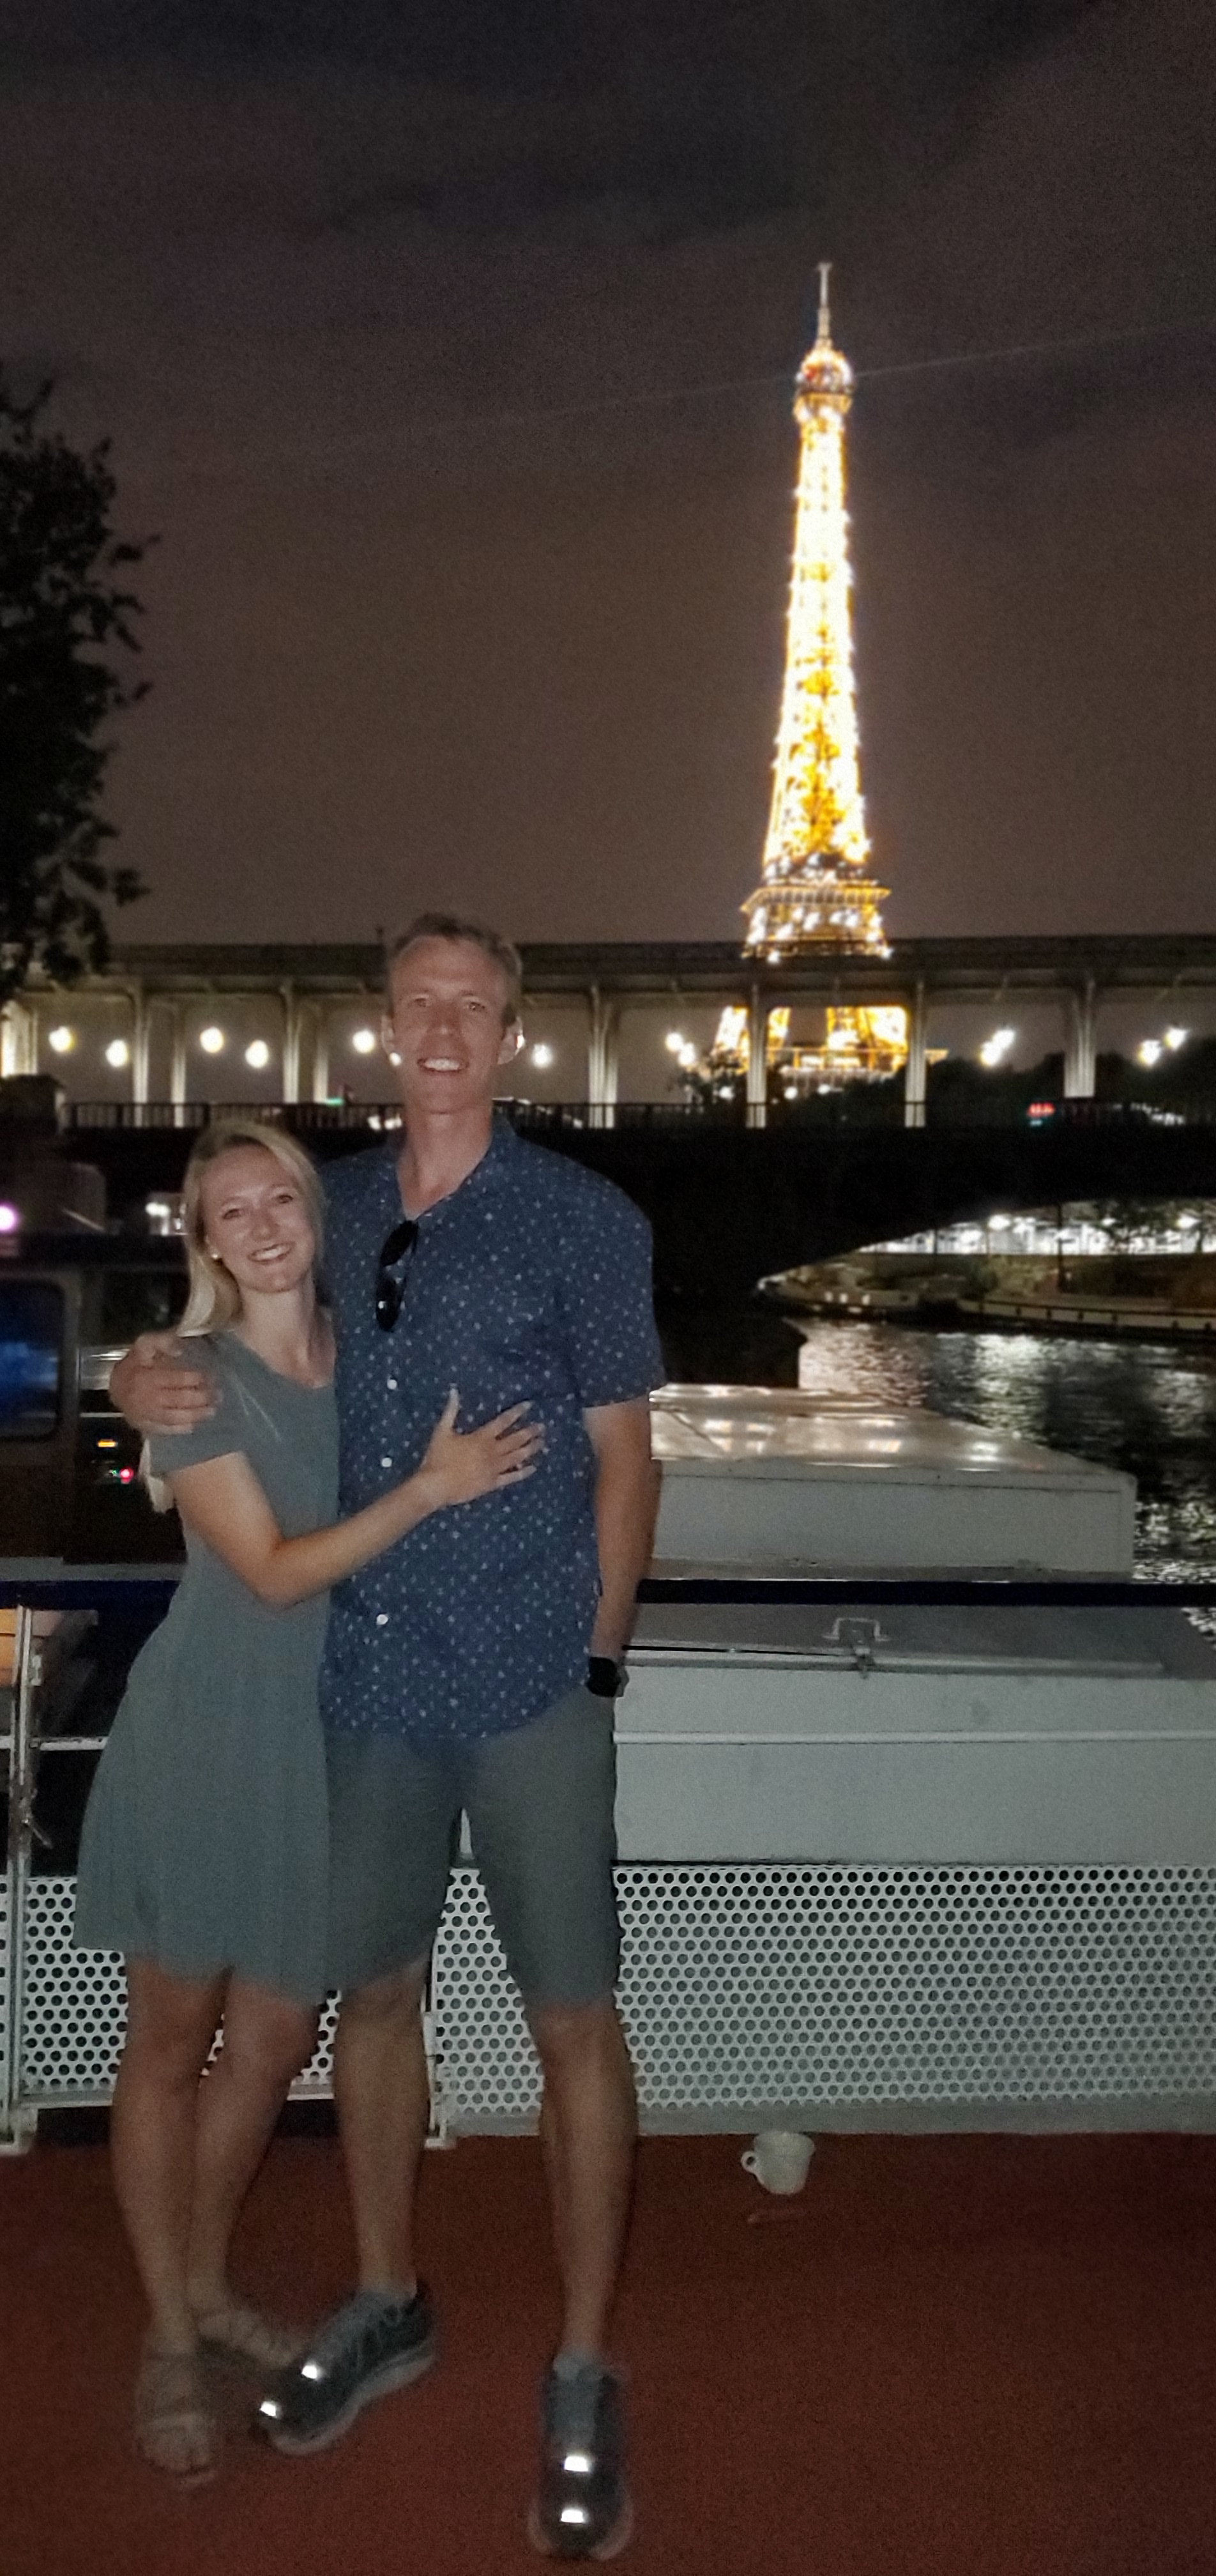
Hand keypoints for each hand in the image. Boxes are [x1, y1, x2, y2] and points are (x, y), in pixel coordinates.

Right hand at [109, 1332, 218, 1436]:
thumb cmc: (134, 1364)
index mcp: (147, 1377)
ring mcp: (145, 1414)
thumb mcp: (144, 1345)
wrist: (114, 1386)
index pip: (176, 1379)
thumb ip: (161, 1342)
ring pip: (173, 1417)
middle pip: (178, 1400)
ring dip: (195, 1415)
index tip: (211, 1377)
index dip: (196, 1379)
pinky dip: (179, 1429)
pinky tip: (193, 1425)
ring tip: (211, 1411)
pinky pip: (163, 1429)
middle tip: (218, 1396)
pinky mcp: (144, 1425)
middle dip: (201, 1398)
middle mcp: (146, 1397)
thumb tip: (180, 1350)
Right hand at [420, 1389, 542, 1507]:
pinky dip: (523, 1473)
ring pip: (517, 1457)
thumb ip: (450, 1411)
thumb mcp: (442, 1431)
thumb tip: (454, 1391)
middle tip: (542, 1427)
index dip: (517, 1412)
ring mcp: (494, 1469)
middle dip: (530, 1432)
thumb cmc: (437, 1458)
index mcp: (481, 1438)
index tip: (529, 1406)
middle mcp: (492, 1452)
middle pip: (515, 1440)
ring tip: (542, 1443)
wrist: (436, 1486)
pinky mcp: (492, 1483)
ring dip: (530, 1449)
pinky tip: (533, 1468)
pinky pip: (511, 1477)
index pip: (503, 1421)